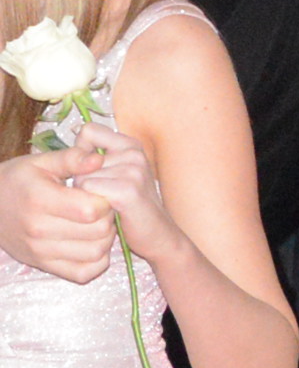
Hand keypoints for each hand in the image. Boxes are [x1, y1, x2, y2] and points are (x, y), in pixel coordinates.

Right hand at [0, 146, 117, 282]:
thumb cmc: (16, 181)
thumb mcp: (39, 163)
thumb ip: (71, 159)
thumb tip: (100, 158)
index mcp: (40, 200)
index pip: (91, 209)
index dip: (105, 200)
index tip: (99, 193)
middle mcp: (39, 229)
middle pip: (98, 231)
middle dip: (108, 218)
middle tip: (100, 208)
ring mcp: (40, 251)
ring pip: (96, 252)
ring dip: (106, 239)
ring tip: (96, 224)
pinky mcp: (43, 266)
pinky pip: (83, 272)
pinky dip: (96, 261)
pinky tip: (91, 243)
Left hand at [66, 122, 182, 255]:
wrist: (158, 236)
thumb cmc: (131, 206)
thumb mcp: (116, 174)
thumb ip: (95, 157)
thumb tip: (70, 141)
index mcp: (131, 145)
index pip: (88, 131)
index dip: (81, 152)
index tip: (92, 170)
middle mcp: (134, 153)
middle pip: (80, 160)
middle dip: (84, 180)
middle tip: (107, 195)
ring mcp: (133, 170)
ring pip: (82, 177)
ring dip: (88, 195)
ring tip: (110, 204)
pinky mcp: (128, 190)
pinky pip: (89, 190)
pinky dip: (93, 204)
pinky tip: (110, 211)